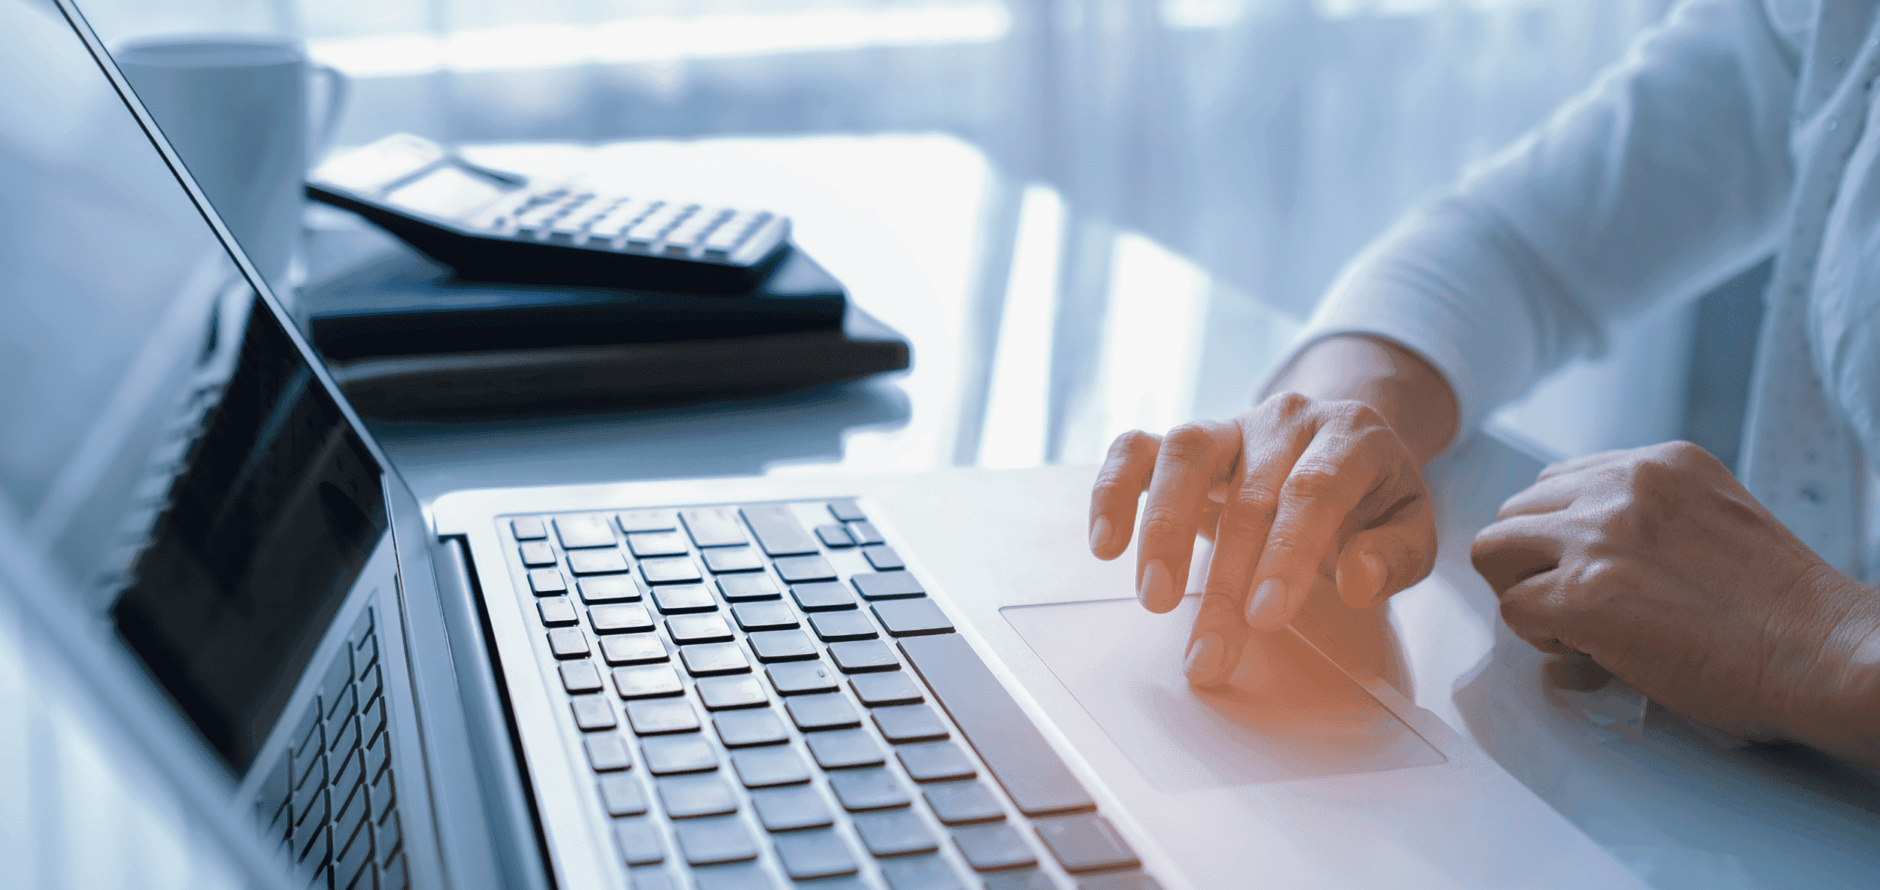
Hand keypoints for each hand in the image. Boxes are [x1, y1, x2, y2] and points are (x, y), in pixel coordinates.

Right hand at [1088, 392, 1439, 685]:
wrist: (1340, 439)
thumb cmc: (1372, 495)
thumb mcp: (1412, 523)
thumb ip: (1396, 553)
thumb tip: (1359, 579)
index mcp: (1351, 437)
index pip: (1314, 490)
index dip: (1288, 552)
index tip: (1266, 616)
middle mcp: (1286, 421)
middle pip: (1250, 495)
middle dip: (1225, 582)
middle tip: (1209, 653)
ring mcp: (1231, 424)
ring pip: (1185, 454)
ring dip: (1163, 529)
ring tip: (1155, 598)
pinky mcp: (1188, 441)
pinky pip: (1137, 449)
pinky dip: (1112, 491)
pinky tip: (1105, 544)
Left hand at [1470, 441, 1879, 748]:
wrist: (1826, 653)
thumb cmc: (1782, 611)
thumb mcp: (1714, 522)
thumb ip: (1648, 521)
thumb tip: (1577, 557)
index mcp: (1660, 463)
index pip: (1558, 481)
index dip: (1560, 535)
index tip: (1589, 570)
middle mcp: (1623, 486)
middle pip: (1516, 511)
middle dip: (1531, 562)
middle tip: (1573, 604)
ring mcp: (1600, 537)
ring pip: (1494, 550)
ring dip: (1522, 591)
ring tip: (1572, 626)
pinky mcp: (1584, 595)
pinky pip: (1512, 609)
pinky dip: (1537, 637)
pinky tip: (1586, 651)